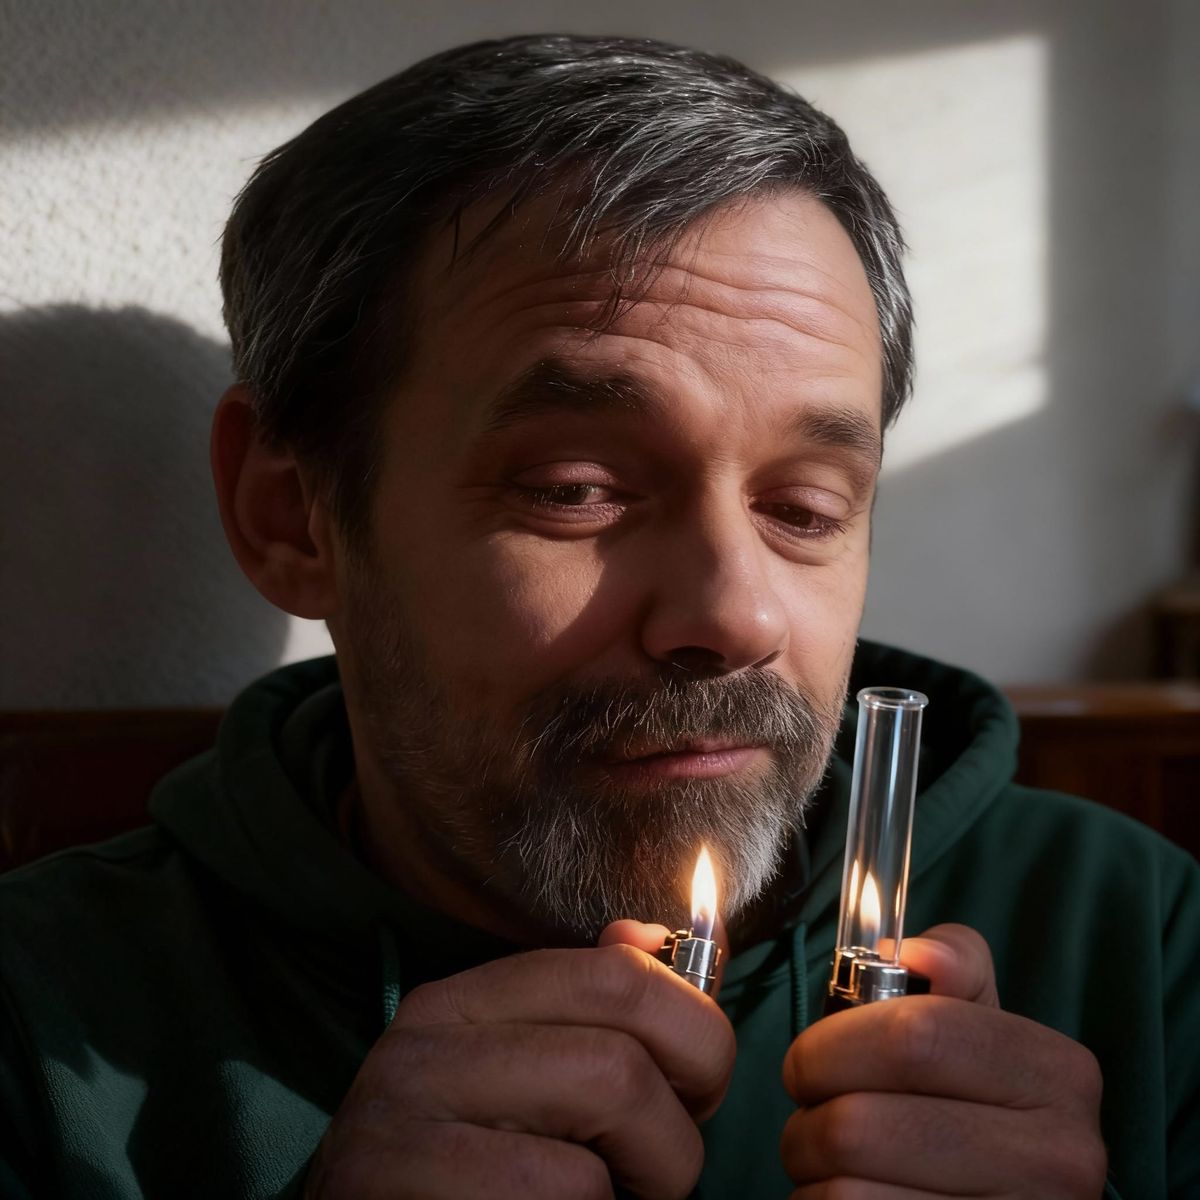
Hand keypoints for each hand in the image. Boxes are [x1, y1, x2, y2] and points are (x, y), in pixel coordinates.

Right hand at [304, 921, 734, 1198]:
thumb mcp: (526, 1084)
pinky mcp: (392, 1178)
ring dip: (642, 1182)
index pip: (616, 973)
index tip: (692, 1097)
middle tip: (658, 1177)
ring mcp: (403, 1112)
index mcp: (462, 1002)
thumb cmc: (469, 1182)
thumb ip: (594, 1015)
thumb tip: (648, 935)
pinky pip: (557, 1190)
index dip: (694, 1036)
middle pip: (620, 1052)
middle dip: (676, 1130)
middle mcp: (425, 1039)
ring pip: (604, 1106)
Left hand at [780, 925, 1106, 1197]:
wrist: (1014, 1199)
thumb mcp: (982, 1028)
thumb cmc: (975, 1105)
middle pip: (863, 1125)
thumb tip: (917, 951)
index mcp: (1057, 1075)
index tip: (808, 1060)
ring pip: (847, 1191)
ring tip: (829, 1165)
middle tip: (808, 1116)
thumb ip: (955, 967)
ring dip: (813, 1175)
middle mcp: (1061, 1159)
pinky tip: (847, 1198)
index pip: (913, 1038)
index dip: (833, 1045)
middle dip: (808, 1118)